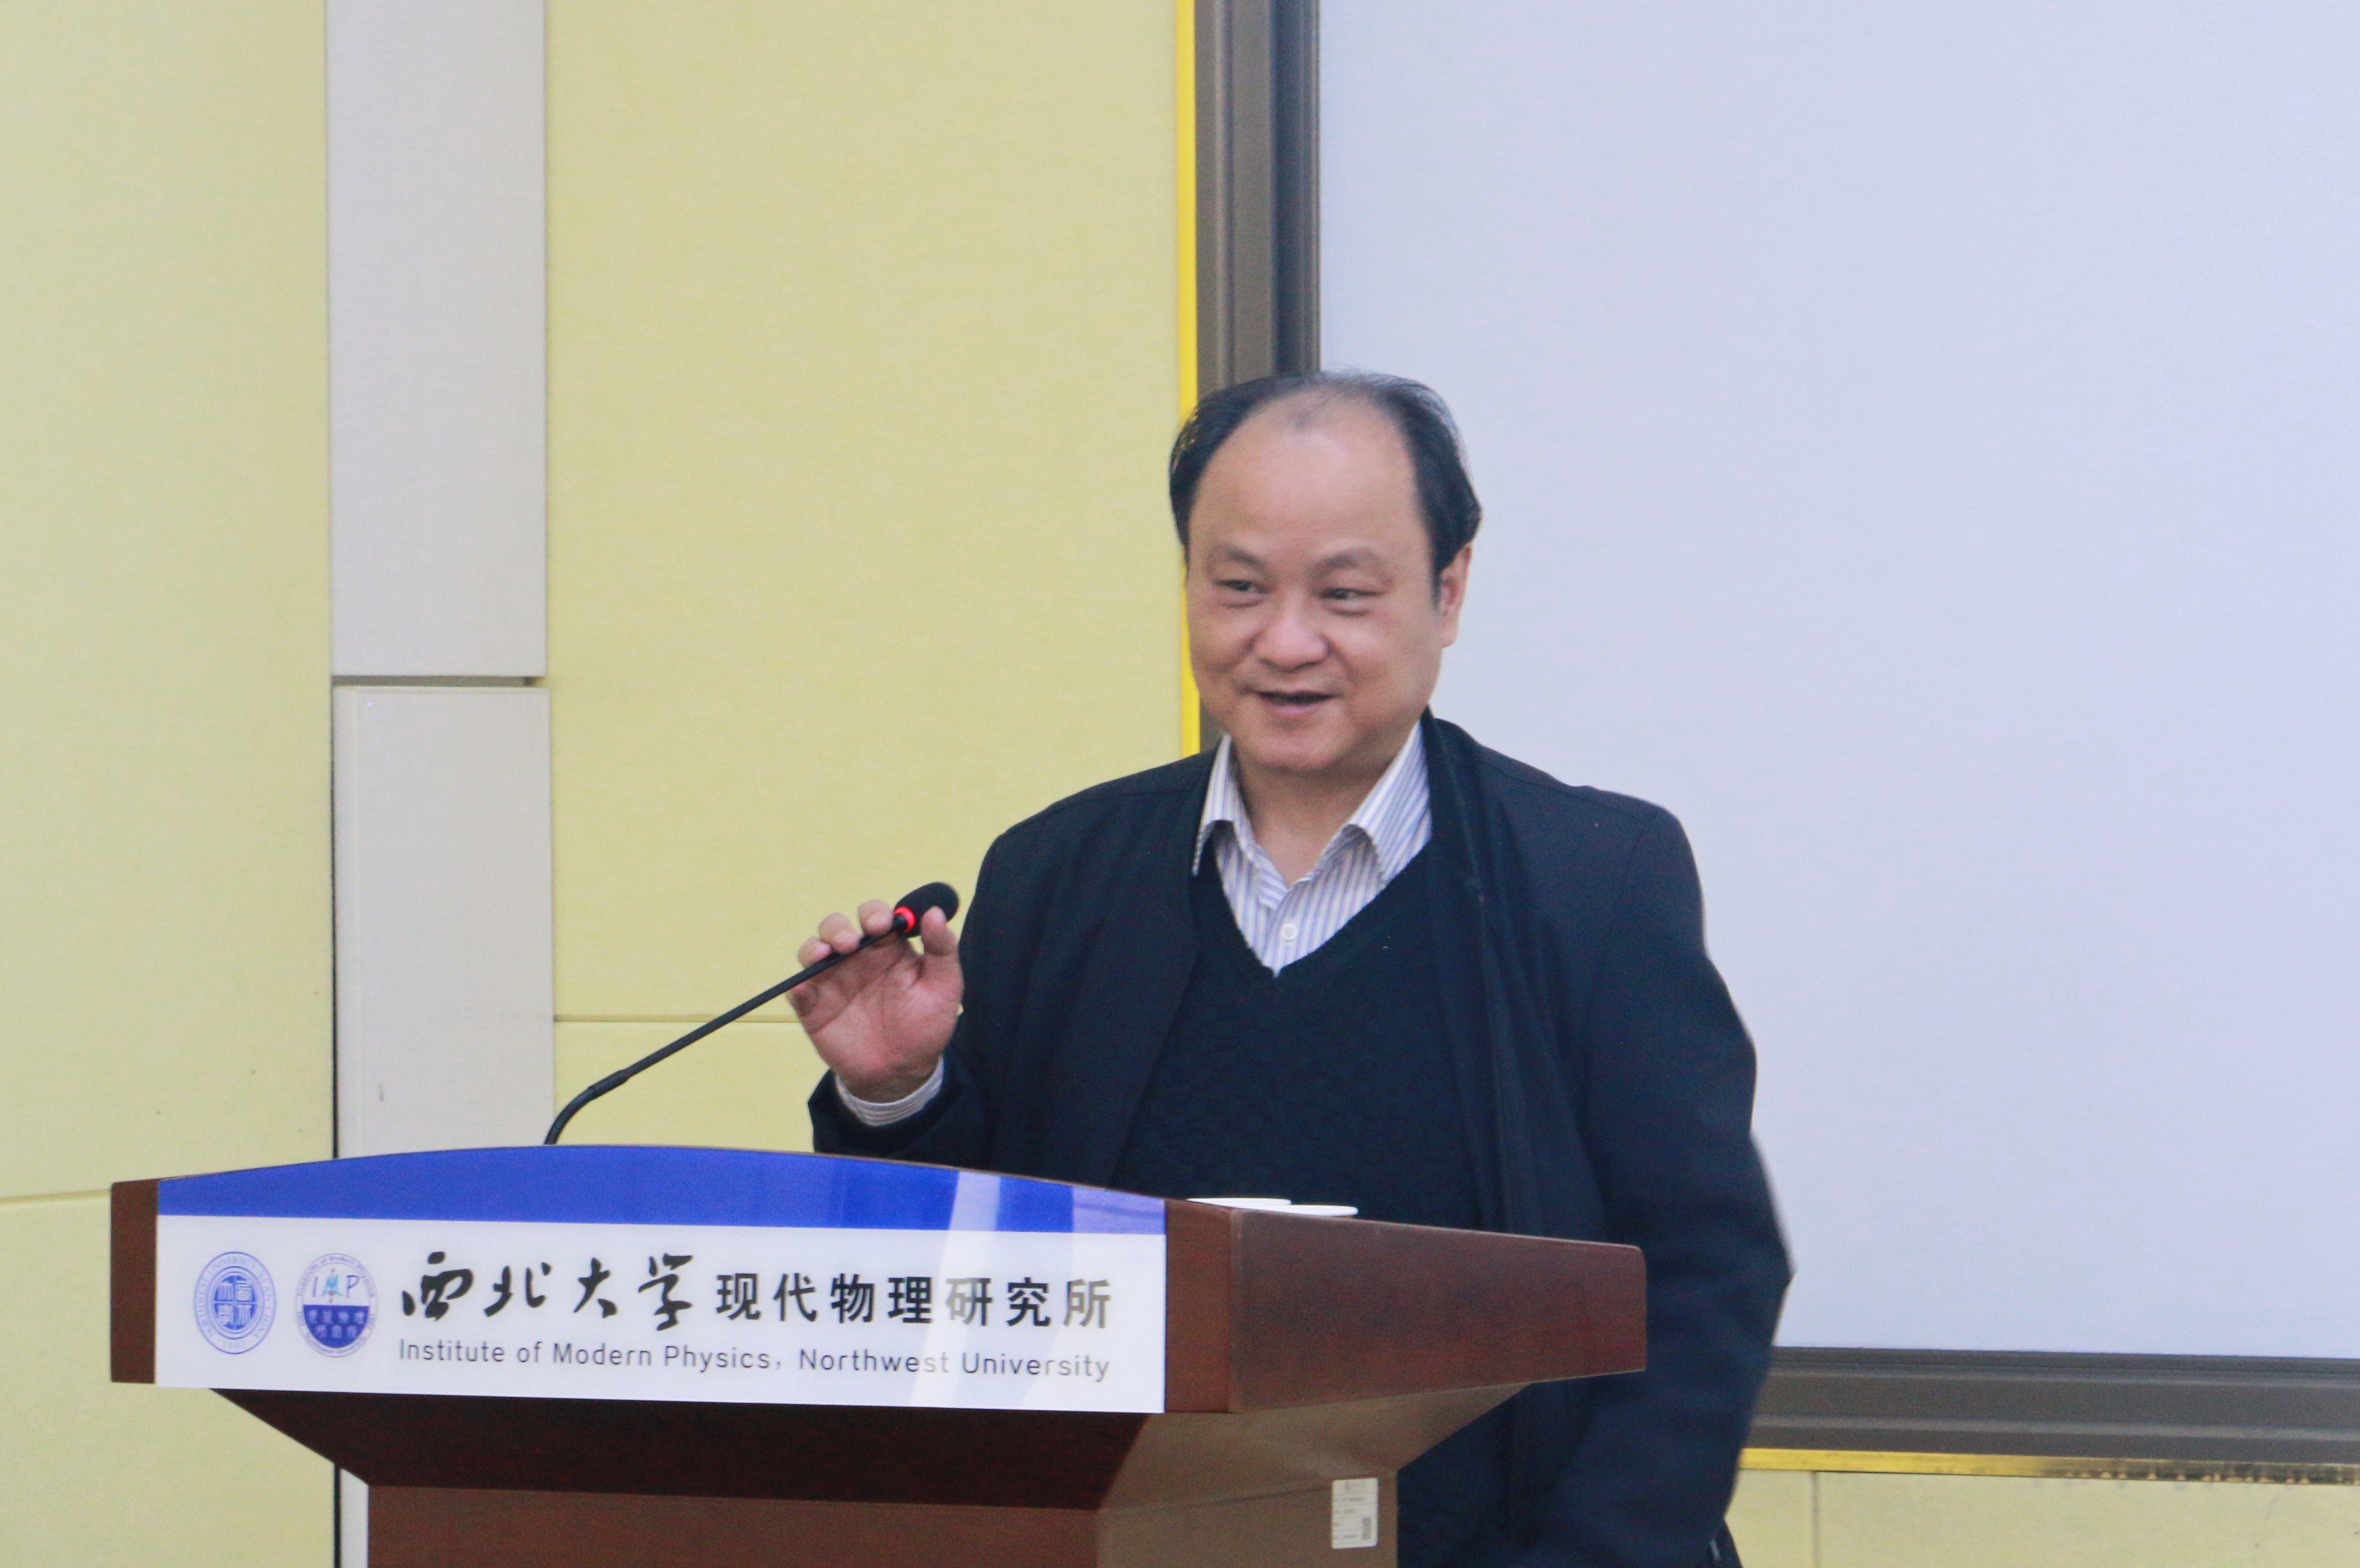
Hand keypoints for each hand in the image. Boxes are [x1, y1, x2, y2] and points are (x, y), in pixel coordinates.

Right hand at [786, 899, 961, 1102]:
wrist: (902, 1073)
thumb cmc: (925, 1026)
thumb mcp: (944, 987)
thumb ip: (942, 949)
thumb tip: (935, 912)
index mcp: (887, 948)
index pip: (875, 917)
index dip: (875, 914)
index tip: (882, 924)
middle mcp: (856, 958)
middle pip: (837, 927)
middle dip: (839, 928)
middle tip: (851, 943)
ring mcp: (833, 981)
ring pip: (812, 950)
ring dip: (814, 946)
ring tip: (825, 955)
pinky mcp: (815, 1007)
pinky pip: (798, 991)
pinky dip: (798, 986)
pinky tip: (805, 988)